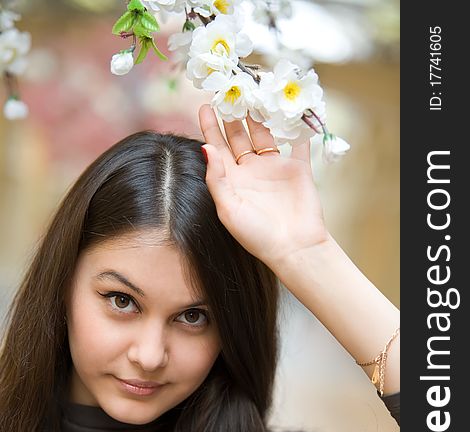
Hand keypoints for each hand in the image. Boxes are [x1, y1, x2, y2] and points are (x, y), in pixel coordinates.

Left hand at [198, 104, 329, 268]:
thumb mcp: (229, 209)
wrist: (293, 248)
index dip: (210, 127)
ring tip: (254, 92)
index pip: (217, 147)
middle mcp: (252, 171)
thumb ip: (217, 178)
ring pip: (265, 134)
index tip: (204, 104)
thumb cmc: (256, 235)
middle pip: (239, 136)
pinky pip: (298, 143)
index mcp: (232, 180)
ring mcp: (275, 168)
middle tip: (229, 89)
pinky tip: (293, 108)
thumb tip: (205, 147)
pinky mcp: (298, 169)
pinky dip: (297, 126)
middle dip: (233, 113)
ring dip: (260, 114)